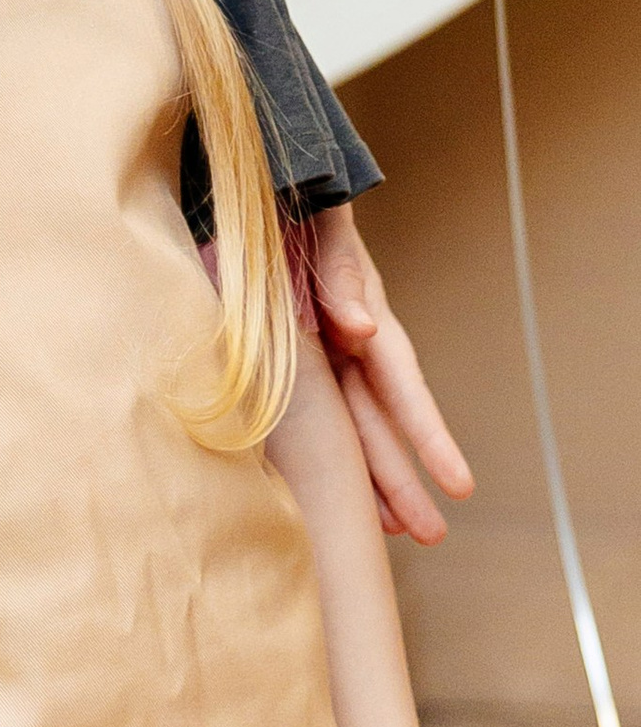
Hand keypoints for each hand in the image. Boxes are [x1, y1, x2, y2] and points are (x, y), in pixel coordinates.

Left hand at [306, 206, 474, 544]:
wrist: (268, 191)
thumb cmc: (303, 208)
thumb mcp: (326, 233)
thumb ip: (343, 278)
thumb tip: (361, 329)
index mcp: (364, 322)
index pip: (401, 388)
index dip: (428, 436)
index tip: (459, 483)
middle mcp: (349, 347)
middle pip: (381, 422)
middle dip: (404, 479)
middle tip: (431, 536)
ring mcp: (321, 356)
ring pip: (350, 426)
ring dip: (370, 477)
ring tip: (392, 532)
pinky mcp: (287, 359)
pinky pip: (306, 414)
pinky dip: (321, 451)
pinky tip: (328, 490)